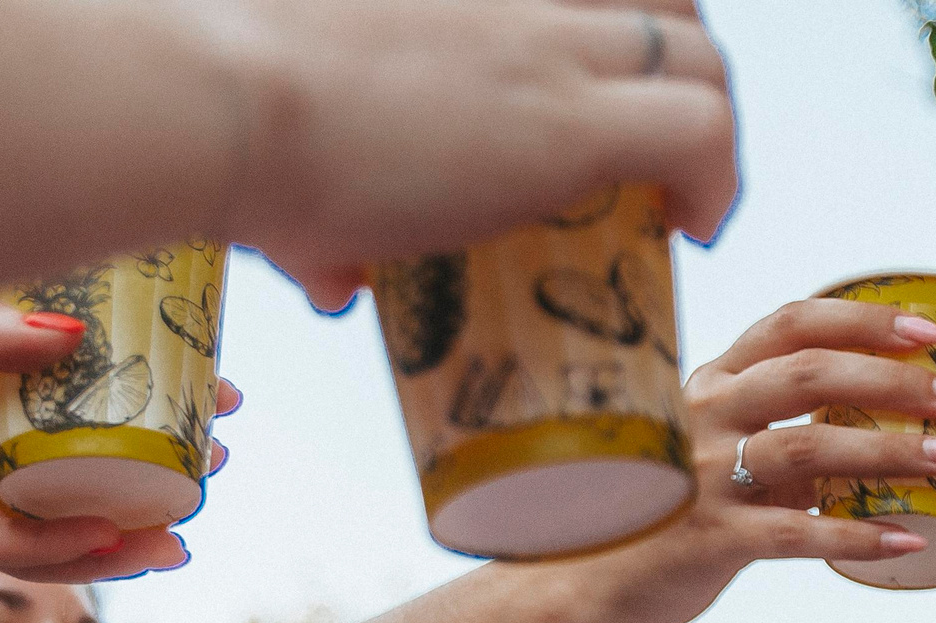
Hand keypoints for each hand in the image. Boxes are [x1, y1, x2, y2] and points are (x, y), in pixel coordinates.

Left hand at [0, 295, 240, 582]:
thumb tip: (68, 340)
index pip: (80, 396)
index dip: (148, 400)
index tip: (220, 395)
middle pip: (73, 466)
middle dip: (148, 472)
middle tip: (219, 465)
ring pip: (38, 520)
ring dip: (114, 531)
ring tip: (184, 531)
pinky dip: (46, 553)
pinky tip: (106, 550)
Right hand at [230, 0, 737, 307]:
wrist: (216, 106)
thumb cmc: (223, 120)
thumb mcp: (291, 151)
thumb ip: (323, 216)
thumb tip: (334, 282)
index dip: (620, 35)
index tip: (611, 103)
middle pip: (666, 2)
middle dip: (683, 73)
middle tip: (660, 161)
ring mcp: (550, 46)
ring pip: (702, 59)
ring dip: (713, 133)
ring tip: (687, 212)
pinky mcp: (570, 119)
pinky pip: (703, 132)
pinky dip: (720, 182)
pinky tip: (698, 233)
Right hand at [579, 296, 935, 622]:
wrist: (591, 585)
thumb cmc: (674, 511)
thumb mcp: (718, 449)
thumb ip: (779, 426)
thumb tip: (879, 416)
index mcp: (711, 379)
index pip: (792, 323)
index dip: (866, 320)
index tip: (933, 332)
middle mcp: (703, 414)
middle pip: (810, 375)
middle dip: (898, 382)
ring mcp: (701, 476)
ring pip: (809, 447)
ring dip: (893, 452)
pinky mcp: (707, 539)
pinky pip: (796, 534)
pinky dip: (857, 538)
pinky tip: (909, 541)